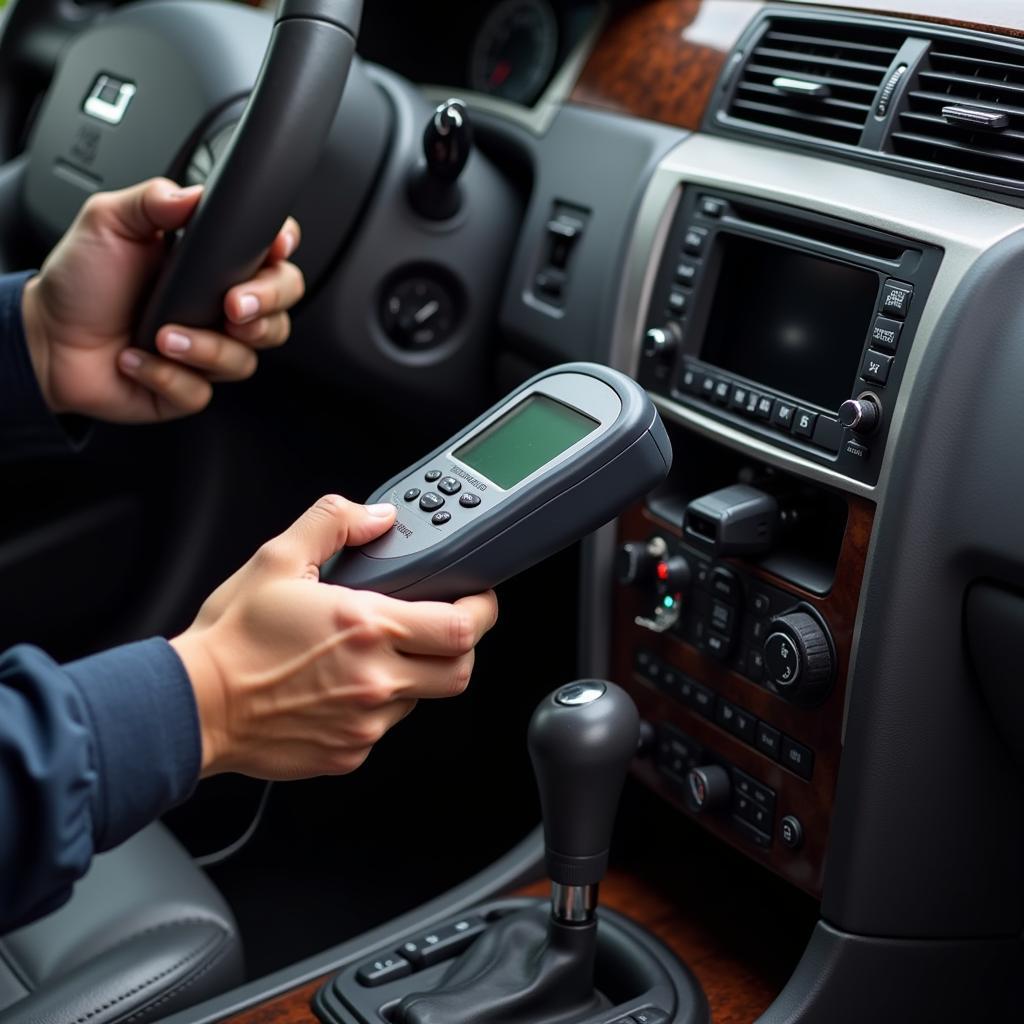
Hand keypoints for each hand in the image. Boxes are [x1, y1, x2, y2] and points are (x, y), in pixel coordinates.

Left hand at [21, 178, 304, 422]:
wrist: (48, 339)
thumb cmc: (82, 283)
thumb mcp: (109, 222)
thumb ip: (152, 200)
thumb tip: (192, 195)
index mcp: (213, 265)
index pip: (272, 255)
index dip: (283, 250)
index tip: (276, 247)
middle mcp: (220, 309)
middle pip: (281, 309)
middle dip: (266, 305)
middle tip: (233, 304)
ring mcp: (210, 350)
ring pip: (247, 357)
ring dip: (207, 348)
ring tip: (164, 334)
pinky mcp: (190, 388)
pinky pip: (202, 390)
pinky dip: (167, 375)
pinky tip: (138, 358)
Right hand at [170, 496, 498, 780]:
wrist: (193, 705)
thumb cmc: (233, 638)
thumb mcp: (278, 558)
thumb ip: (334, 524)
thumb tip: (377, 517)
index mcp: (366, 627)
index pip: (462, 627)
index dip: (483, 610)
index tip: (477, 599)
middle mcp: (374, 679)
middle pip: (459, 670)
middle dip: (461, 646)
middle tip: (442, 626)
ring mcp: (364, 722)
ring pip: (422, 699)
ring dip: (414, 674)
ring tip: (375, 654)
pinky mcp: (348, 752)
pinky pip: (385, 726)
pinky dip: (379, 704)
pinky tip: (346, 685)